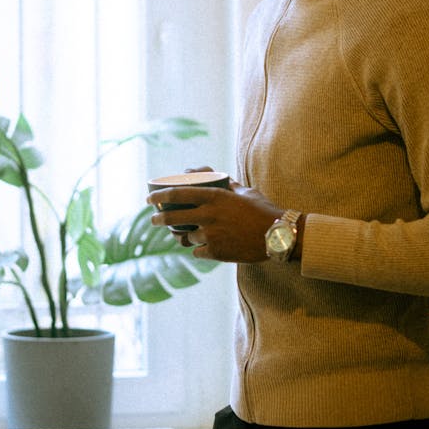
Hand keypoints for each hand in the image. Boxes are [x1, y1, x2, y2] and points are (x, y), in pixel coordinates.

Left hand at [147, 181, 287, 262]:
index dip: (159, 196)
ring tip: (182, 235)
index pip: (177, 194)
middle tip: (154, 219)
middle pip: (172, 218)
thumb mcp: (245, 192)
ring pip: (186, 237)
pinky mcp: (216, 252)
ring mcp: (211, 235)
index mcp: (214, 197)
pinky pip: (197, 252)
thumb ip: (227, 185)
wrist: (278, 236)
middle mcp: (209, 215)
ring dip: (183, 237)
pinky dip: (199, 250)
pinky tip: (204, 248)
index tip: (149, 199)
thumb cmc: (263, 211)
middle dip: (159, 219)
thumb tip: (215, 176)